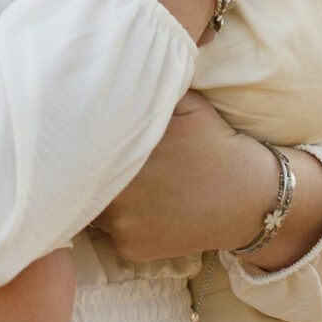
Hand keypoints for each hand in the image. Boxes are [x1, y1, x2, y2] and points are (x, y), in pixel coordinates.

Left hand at [94, 91, 321, 268]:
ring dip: (96, 193)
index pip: (78, 144)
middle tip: (83, 152)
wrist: (247, 196)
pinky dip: (117, 218)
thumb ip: (142, 90)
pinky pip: (108, 230)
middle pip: (77, 177)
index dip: (73, 136)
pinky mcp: (130, 250)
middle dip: (80, 165)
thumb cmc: (211, 140)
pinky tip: (141, 204)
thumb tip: (107, 71)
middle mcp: (118, 195)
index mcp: (125, 152)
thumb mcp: (180, 102)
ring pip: (90, 205)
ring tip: (117, 177)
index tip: (75, 127)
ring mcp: (122, 227)